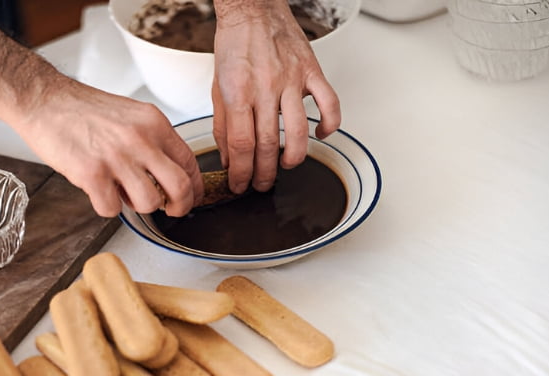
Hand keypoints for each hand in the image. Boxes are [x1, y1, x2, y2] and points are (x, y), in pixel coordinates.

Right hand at [10, 76, 203, 217]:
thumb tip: (167, 175)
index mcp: (154, 123)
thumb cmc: (82, 110)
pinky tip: (99, 191)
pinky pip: (113, 209)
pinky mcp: (92, 173)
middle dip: (180, 207)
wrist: (43, 100)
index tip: (190, 198)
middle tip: (171, 211)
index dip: (194, 188)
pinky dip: (107, 207)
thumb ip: (152, 142)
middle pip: (180, 187)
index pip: (190, 162)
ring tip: (123, 192)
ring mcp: (116, 157)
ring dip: (138, 206)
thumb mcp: (131, 116)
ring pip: (149, 203)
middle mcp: (140, 139)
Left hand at [212, 0, 340, 193]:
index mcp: (238, 92)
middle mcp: (265, 87)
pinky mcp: (311, 71)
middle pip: (269, 144)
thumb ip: (223, 125)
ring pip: (299, 130)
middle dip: (265, 173)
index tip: (240, 184)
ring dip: (294, 156)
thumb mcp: (218, 87)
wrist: (252, 8)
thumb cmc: (235, 45)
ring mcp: (291, 80)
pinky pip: (329, 103)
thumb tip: (228, 158)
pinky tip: (321, 136)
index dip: (241, 172)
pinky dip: (330, 125)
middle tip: (262, 184)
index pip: (241, 144)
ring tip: (286, 166)